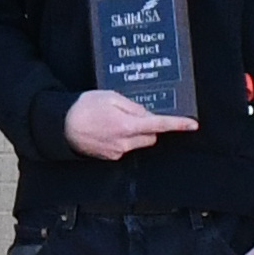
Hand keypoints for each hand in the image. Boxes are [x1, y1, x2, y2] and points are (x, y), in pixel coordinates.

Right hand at [64, 90, 190, 158]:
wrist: (61, 126)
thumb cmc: (84, 107)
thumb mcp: (110, 97)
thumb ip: (132, 106)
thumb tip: (147, 115)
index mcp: (128, 125)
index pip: (159, 125)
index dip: (178, 125)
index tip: (192, 125)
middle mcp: (125, 142)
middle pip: (151, 136)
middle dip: (148, 126)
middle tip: (131, 114)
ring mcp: (118, 152)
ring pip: (138, 142)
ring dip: (135, 133)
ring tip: (114, 122)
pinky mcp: (110, 157)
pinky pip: (125, 148)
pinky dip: (122, 140)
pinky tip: (107, 131)